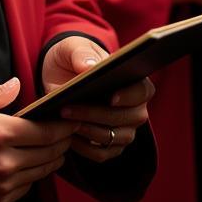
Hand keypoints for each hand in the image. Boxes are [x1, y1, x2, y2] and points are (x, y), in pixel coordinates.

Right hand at [0, 77, 76, 201]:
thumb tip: (18, 85)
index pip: (44, 132)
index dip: (63, 127)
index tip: (71, 119)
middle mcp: (2, 163)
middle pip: (47, 154)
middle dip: (63, 143)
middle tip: (70, 133)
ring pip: (39, 174)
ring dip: (51, 161)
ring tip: (56, 149)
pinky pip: (23, 190)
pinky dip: (31, 177)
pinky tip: (30, 165)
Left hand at [42, 36, 152, 162]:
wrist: (59, 73)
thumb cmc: (73, 56)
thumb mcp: (72, 47)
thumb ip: (81, 53)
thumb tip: (90, 67)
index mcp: (134, 80)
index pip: (143, 91)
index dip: (129, 96)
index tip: (111, 98)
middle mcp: (135, 108)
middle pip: (127, 118)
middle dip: (96, 114)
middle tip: (68, 108)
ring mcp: (124, 129)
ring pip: (113, 138)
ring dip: (88, 130)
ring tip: (64, 118)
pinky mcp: (109, 146)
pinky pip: (101, 154)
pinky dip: (84, 147)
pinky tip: (67, 135)